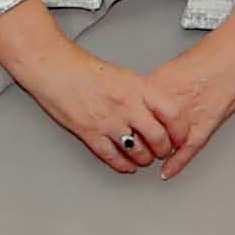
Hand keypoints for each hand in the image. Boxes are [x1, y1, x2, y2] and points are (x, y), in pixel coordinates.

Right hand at [0, 21, 181, 175]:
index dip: (180, 130)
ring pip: (137, 152)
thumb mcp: (123, 75)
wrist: (53, 69)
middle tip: (163, 150)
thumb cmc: (84, 69)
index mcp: (137, 87)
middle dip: (163, 149)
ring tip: (144, 158)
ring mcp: (107, 121)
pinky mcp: (89, 133)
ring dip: (144, 159)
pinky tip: (127, 165)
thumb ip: (142, 93)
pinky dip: (123, 165)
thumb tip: (159, 112)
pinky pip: (112, 158)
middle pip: (158, 137)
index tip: (181, 136)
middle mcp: (126, 105)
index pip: (171, 113)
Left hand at [141, 24, 234, 179]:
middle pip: (143, 130)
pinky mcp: (203, 128)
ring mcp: (185, 118)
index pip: (132, 111)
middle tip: (135, 141)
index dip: (127, 122)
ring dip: (156, 150)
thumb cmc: (212, 57)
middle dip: (138, 138)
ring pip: (162, 144)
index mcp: (157, 86)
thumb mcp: (173, 67)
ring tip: (153, 150)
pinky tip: (168, 171)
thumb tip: (145, 98)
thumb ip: (157, 87)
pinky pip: (186, 152)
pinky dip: (176, 164)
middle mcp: (168, 103)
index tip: (123, 126)